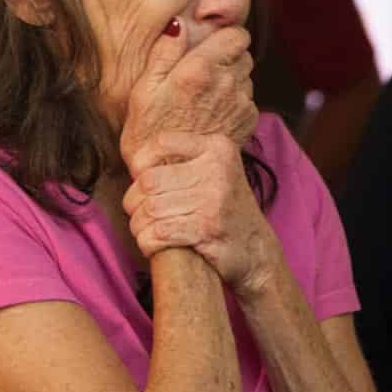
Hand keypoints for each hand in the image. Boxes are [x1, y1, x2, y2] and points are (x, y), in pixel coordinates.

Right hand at [119, 24, 256, 166]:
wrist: (169, 175)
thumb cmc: (149, 133)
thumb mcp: (144, 89)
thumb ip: (164, 52)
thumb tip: (178, 24)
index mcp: (202, 68)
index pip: (237, 34)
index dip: (225, 37)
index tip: (210, 45)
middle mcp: (227, 83)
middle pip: (244, 54)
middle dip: (228, 57)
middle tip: (204, 71)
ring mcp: (240, 104)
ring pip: (247, 77)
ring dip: (232, 80)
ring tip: (206, 95)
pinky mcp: (247, 122)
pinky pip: (248, 100)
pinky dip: (236, 102)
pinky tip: (214, 113)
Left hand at [124, 130, 280, 301]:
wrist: (257, 249)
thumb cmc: (224, 209)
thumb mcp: (215, 172)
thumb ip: (183, 160)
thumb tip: (135, 163)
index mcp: (217, 148)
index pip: (162, 142)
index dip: (140, 162)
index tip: (139, 180)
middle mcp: (216, 170)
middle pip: (149, 181)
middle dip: (134, 202)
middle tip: (138, 213)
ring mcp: (213, 200)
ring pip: (150, 209)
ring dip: (138, 226)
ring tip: (144, 231)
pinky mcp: (207, 229)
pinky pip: (159, 233)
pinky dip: (147, 242)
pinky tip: (152, 245)